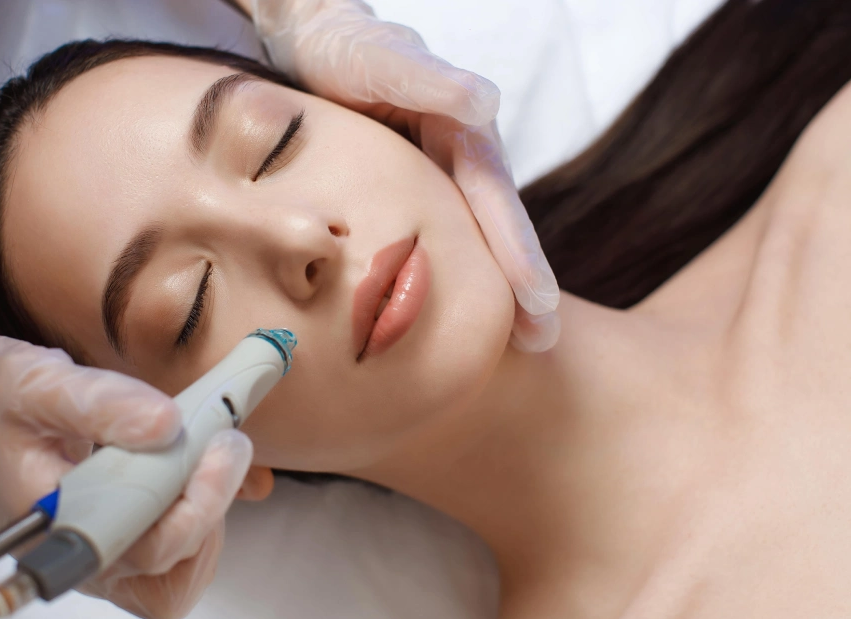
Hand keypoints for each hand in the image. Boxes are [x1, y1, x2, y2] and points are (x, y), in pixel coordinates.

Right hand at [0, 329, 250, 618]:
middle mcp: (78, 557)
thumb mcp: (33, 384)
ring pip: (179, 575)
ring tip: (209, 454)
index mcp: (54, 527)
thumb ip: (101, 403)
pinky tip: (197, 471)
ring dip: (210, 515)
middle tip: (224, 440)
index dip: (196, 501)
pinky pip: (173, 562)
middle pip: (171, 570)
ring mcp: (98, 559)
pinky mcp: (114, 545)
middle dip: (212, 501)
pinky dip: (200, 518)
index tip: (217, 442)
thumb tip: (168, 424)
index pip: (143, 548)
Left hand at [252, 0, 560, 350]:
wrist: (309, 41)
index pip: (496, 201)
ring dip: (495, 290)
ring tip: (519, 345)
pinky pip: (437, 241)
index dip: (519, 254)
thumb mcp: (380, 60)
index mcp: (464, 134)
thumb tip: (485, 102)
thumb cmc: (344, 47)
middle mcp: (460, 160)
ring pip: (471, 241)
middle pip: (496, 230)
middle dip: (523, 288)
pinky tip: (452, 317)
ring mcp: (438, 179)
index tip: (538, 304)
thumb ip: (428, 81)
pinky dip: (451, 277)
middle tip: (541, 343)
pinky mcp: (410, 193)